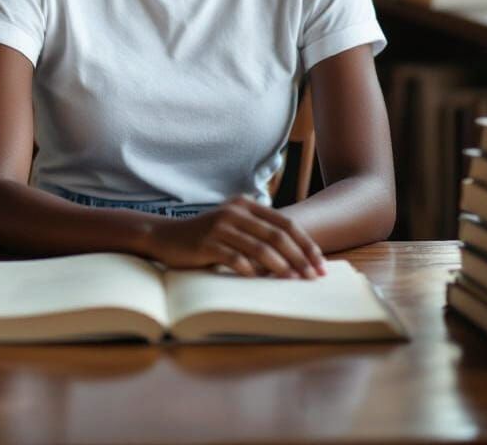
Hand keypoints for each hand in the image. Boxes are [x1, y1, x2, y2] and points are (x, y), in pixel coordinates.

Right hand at [144, 195, 325, 278]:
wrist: (166, 237)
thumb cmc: (205, 237)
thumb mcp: (233, 226)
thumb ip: (257, 233)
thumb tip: (294, 258)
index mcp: (246, 205)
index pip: (286, 224)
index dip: (306, 244)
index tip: (320, 264)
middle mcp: (236, 211)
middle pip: (277, 236)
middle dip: (300, 258)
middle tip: (313, 277)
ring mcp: (221, 226)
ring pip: (260, 248)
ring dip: (281, 267)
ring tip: (294, 282)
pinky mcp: (208, 243)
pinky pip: (235, 258)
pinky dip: (251, 271)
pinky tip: (260, 282)